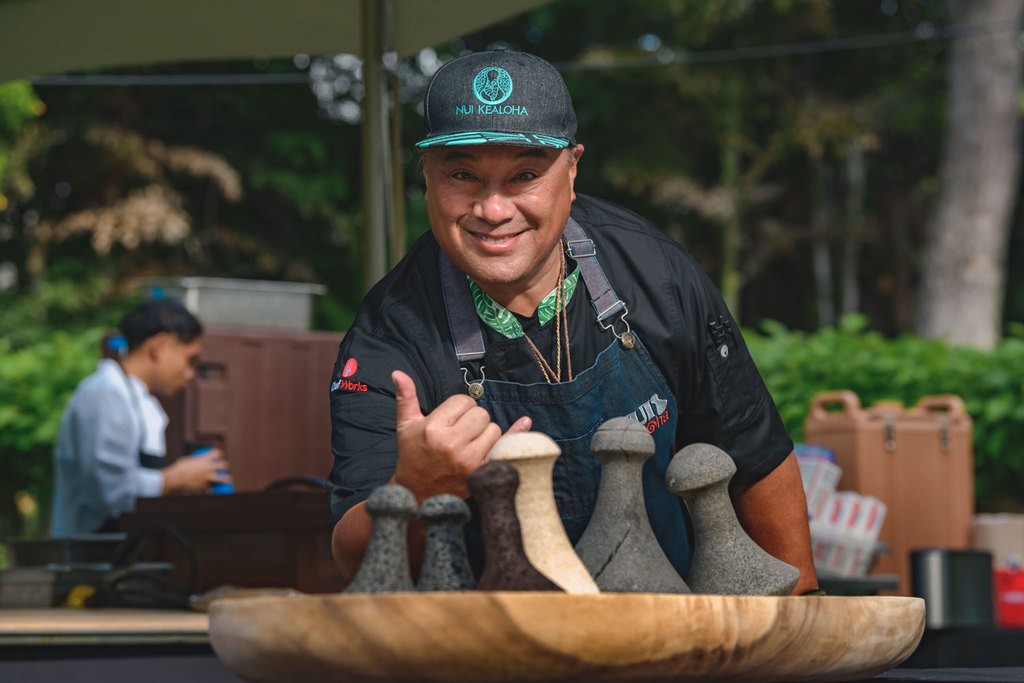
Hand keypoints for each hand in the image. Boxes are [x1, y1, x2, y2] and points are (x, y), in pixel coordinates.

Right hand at [162, 448, 231, 493]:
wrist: (175, 478)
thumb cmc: (179, 467)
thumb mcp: (188, 460)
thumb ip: (195, 460)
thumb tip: (196, 459)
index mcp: (204, 459)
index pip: (216, 453)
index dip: (219, 453)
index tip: (220, 454)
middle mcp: (208, 468)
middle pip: (222, 465)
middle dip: (224, 465)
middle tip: (224, 466)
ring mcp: (207, 477)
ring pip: (221, 478)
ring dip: (226, 479)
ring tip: (229, 480)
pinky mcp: (204, 486)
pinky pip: (210, 488)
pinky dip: (211, 489)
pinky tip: (213, 490)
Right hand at [391, 370, 529, 500]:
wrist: (417, 494)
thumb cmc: (412, 456)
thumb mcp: (405, 427)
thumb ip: (405, 398)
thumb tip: (398, 373)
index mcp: (433, 429)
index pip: (462, 401)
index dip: (459, 407)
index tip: (451, 418)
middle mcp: (452, 444)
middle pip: (480, 413)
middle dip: (472, 419)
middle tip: (460, 431)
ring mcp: (469, 460)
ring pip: (492, 428)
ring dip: (484, 432)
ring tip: (468, 443)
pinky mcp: (481, 472)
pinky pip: (505, 446)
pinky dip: (515, 435)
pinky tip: (524, 422)